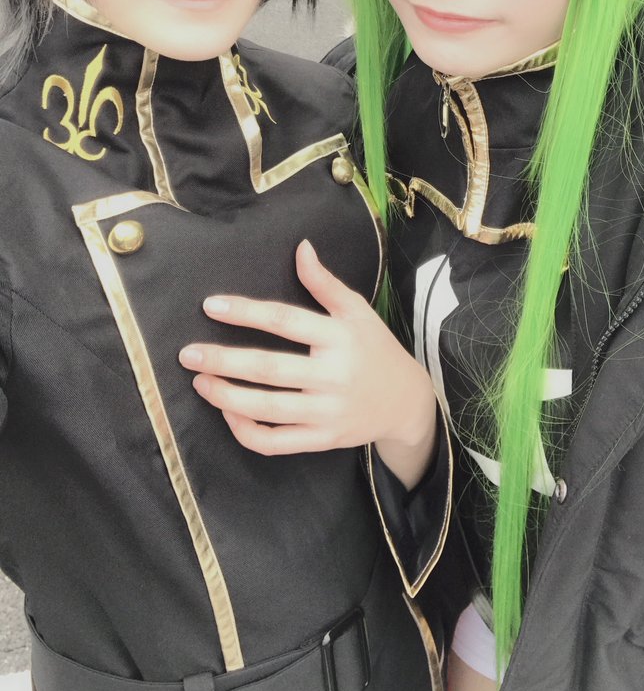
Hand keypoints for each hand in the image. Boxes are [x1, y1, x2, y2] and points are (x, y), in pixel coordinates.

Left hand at [179, 240, 437, 486]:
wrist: (407, 402)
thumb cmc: (375, 348)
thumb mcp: (358, 310)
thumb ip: (325, 283)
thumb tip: (300, 247)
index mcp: (340, 337)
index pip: (285, 320)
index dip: (246, 312)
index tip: (211, 306)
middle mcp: (333, 376)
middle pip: (269, 369)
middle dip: (224, 361)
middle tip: (188, 354)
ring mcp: (327, 412)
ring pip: (268, 409)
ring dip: (227, 397)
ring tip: (200, 382)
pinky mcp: (323, 441)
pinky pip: (277, 443)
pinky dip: (247, 432)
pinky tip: (227, 413)